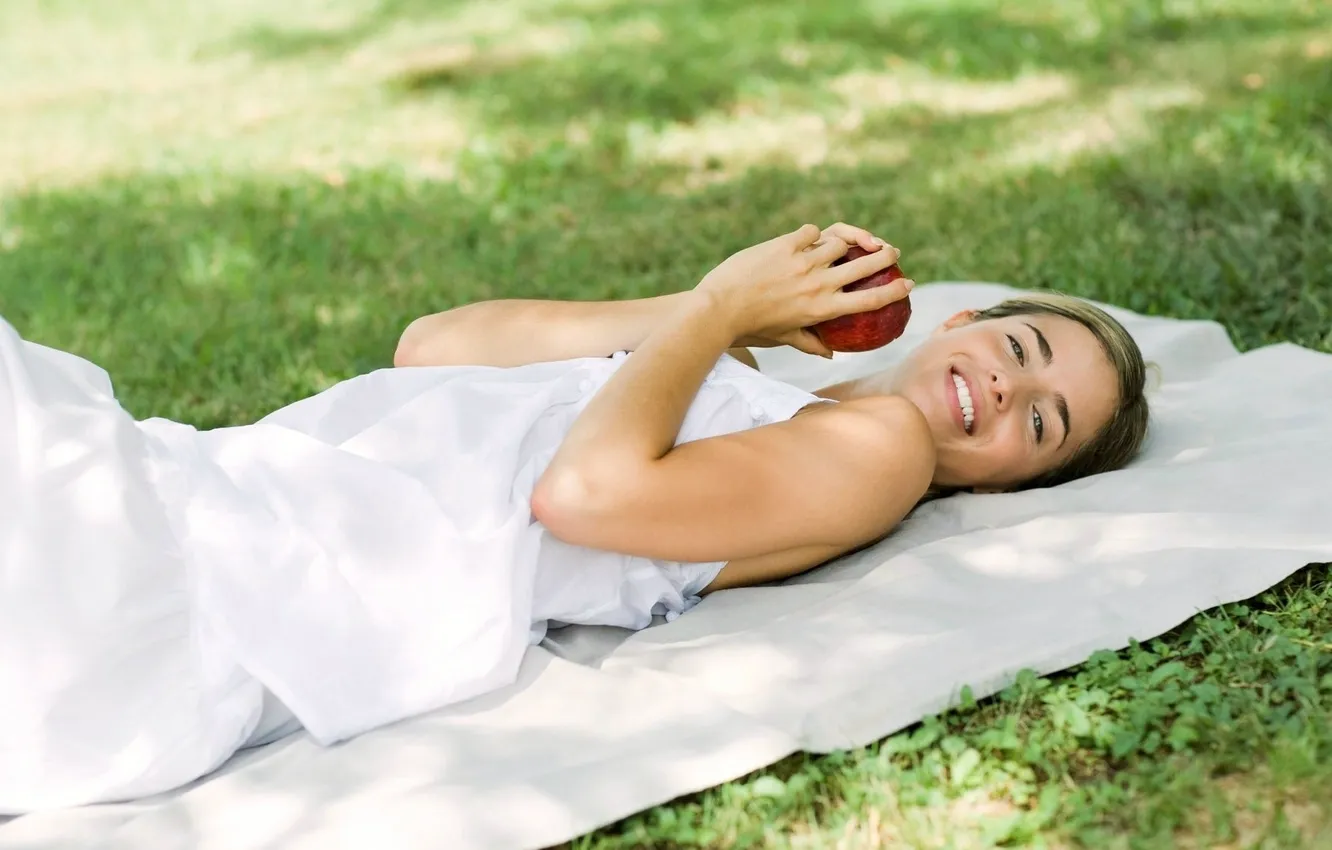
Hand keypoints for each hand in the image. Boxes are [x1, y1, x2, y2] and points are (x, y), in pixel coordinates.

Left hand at [696, 223, 912, 357]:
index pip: (869, 300)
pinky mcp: (785, 244)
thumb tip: (830, 354)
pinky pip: (810, 232)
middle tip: (892, 252)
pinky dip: (812, 234)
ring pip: (838, 241)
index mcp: (823, 309)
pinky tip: (811, 237)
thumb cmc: (752, 328)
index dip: (894, 291)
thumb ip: (810, 344)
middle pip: (864, 264)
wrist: (719, 307)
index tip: (909, 284)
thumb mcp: (784, 339)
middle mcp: (818, 283)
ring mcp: (803, 261)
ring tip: (850, 243)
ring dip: (847, 241)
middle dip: (884, 256)